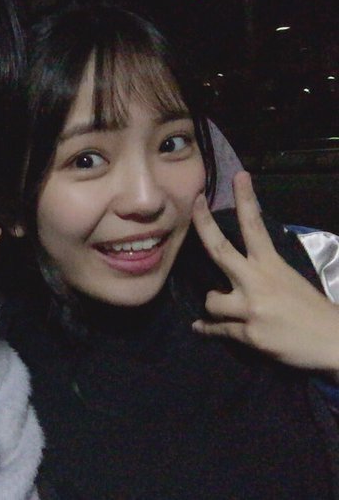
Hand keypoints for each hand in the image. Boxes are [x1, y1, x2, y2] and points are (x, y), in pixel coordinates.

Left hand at [191, 171, 338, 371]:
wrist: (334, 343)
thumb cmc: (312, 310)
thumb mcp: (290, 279)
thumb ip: (263, 271)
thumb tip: (240, 267)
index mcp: (272, 265)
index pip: (255, 226)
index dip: (245, 199)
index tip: (238, 176)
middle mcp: (257, 281)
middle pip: (219, 249)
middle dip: (203, 223)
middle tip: (194, 203)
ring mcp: (250, 308)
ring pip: (210, 300)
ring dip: (213, 305)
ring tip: (223, 310)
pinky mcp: (247, 334)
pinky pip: (215, 329)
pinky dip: (206, 329)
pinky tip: (200, 328)